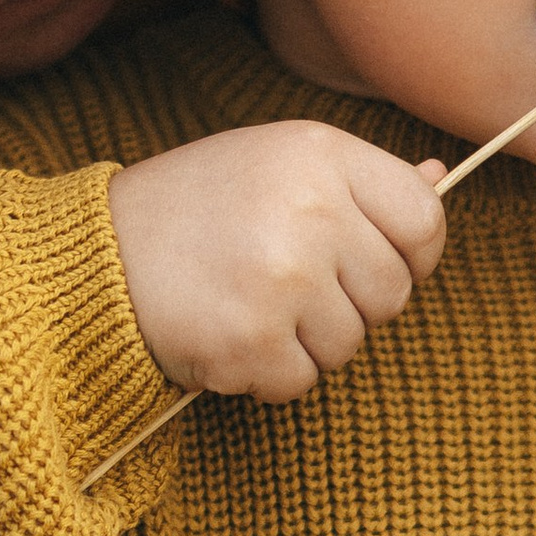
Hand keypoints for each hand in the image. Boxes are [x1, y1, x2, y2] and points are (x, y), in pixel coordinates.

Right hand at [107, 123, 446, 401]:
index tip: (374, 262)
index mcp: (322, 155)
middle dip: (351, 303)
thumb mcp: (276, 162)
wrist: (95, 255)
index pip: (424, 219)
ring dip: (307, 341)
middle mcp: (311, 210)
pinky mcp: (252, 339)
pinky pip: (301, 380)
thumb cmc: (196, 206)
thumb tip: (440, 176)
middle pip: (392, 292)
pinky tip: (228, 334)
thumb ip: (357, 179)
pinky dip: (268, 372)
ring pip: (350, 343)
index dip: (412, 254)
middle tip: (290, 286)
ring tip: (250, 304)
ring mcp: (283, 277)